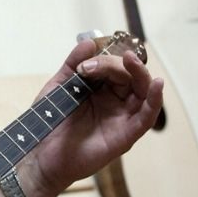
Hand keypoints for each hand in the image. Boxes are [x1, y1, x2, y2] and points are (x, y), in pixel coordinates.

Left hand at [27, 39, 163, 194]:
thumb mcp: (59, 86)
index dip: (104, 60)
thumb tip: (90, 42)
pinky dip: (155, 100)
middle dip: (116, 65)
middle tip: (93, 66)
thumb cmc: (50, 122)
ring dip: (140, 74)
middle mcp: (116, 102)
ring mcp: (122, 118)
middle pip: (131, 76)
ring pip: (143, 92)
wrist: (40, 154)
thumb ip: (73, 64)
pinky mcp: (126, 135)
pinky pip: (147, 117)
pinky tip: (157, 84)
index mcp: (102, 90)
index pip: (115, 67)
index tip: (84, 65)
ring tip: (130, 60)